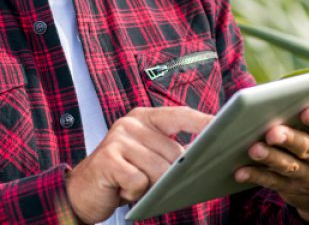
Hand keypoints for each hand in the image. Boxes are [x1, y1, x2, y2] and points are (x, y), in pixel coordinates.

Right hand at [66, 106, 212, 223]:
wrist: (82, 192)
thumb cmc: (123, 175)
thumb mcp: (150, 159)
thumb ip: (174, 152)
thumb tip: (209, 155)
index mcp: (144, 118)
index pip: (180, 115)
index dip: (203, 121)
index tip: (226, 126)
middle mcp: (130, 123)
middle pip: (173, 152)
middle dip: (171, 175)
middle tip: (155, 183)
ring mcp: (117, 139)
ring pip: (158, 170)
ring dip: (151, 186)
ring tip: (134, 185)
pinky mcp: (107, 159)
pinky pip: (139, 182)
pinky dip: (134, 193)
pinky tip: (122, 190)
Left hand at [234, 97, 308, 223]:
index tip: (307, 112)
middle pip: (308, 149)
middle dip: (291, 139)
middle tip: (273, 131)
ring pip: (288, 166)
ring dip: (270, 157)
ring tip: (254, 147)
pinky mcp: (291, 187)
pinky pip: (272, 181)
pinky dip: (255, 175)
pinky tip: (240, 170)